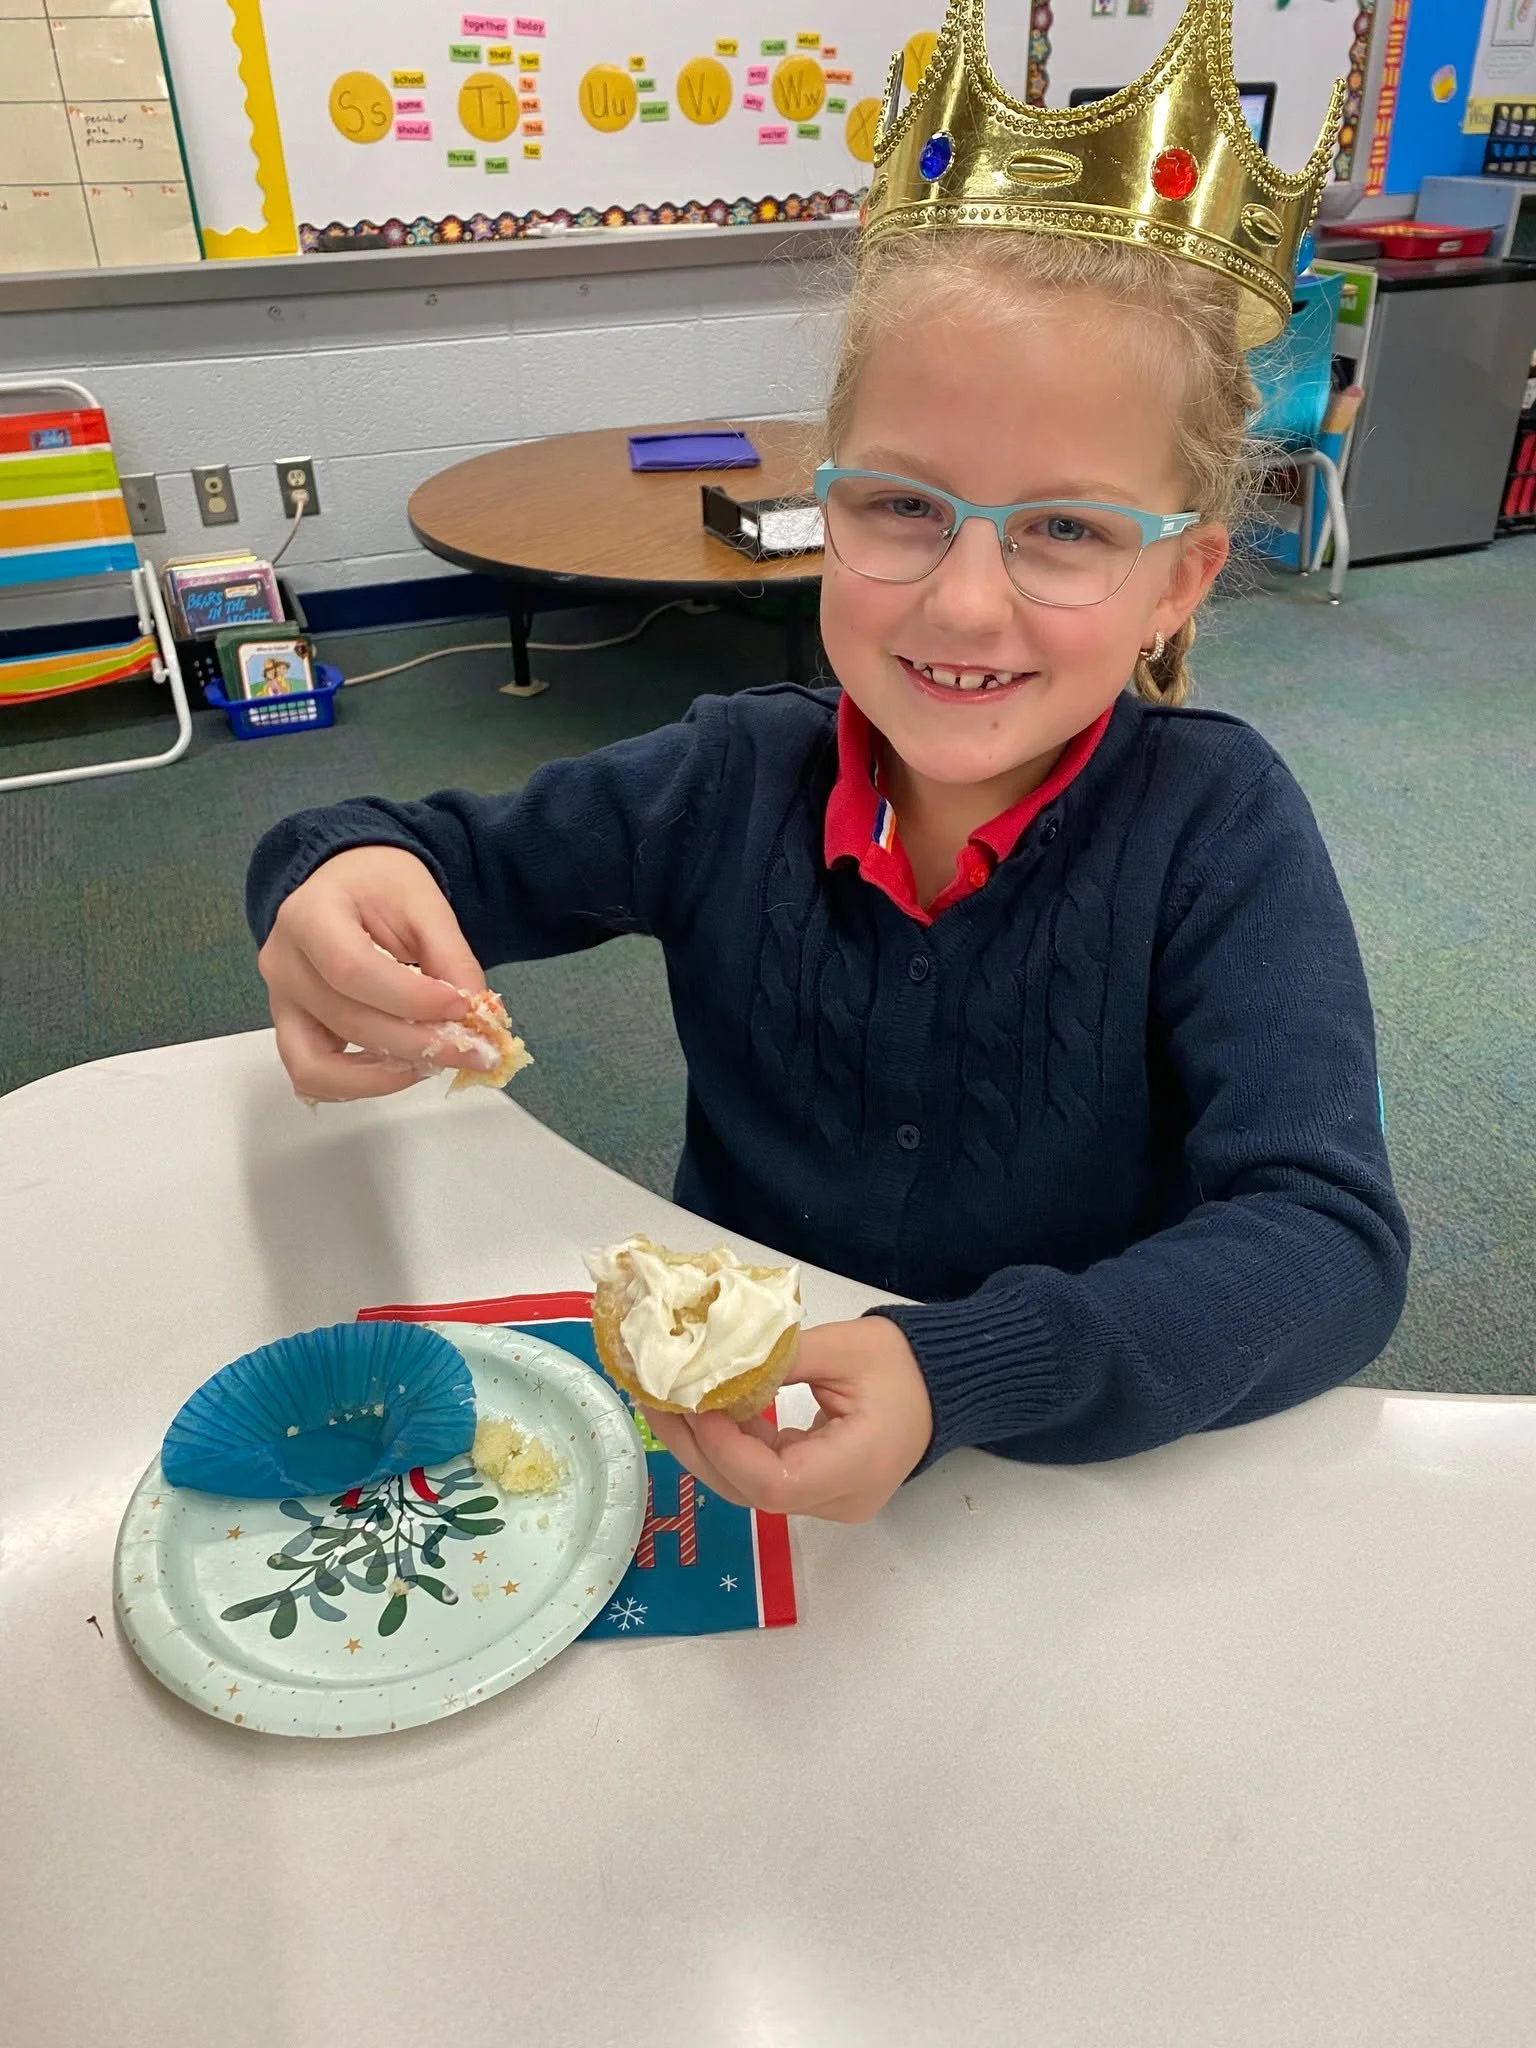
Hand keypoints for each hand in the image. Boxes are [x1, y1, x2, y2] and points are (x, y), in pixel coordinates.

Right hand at [257, 846, 488, 1101]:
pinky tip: (403, 1068)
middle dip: (418, 1044)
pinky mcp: (290, 1030)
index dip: (411, 999)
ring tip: (437, 1061)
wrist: (347, 886)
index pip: (351, 969)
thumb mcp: (425, 905)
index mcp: (308, 914)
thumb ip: (451, 958)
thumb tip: (478, 1017)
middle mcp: (282, 963)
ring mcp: (280, 1002)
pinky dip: (358, 1085)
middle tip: (474, 1051)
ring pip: (321, 1065)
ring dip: (387, 1075)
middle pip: (347, 1021)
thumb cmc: (382, 888)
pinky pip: (311, 1077)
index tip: (463, 1007)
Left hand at [641, 1316, 932, 1523]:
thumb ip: (778, 1360)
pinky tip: (703, 1412)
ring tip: (666, 1404)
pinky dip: (732, 1446)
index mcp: (856, 1469)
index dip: (726, 1450)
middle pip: (752, 1494)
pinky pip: (765, 1476)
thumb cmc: (902, 1363)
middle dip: (697, 1448)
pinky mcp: (819, 1487)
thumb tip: (712, 1365)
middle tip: (656, 1401)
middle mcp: (840, 1500)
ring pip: (751, 1489)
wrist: (944, 1383)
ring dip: (706, 1448)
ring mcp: (829, 1500)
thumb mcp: (843, 1348)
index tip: (696, 1405)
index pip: (774, 1485)